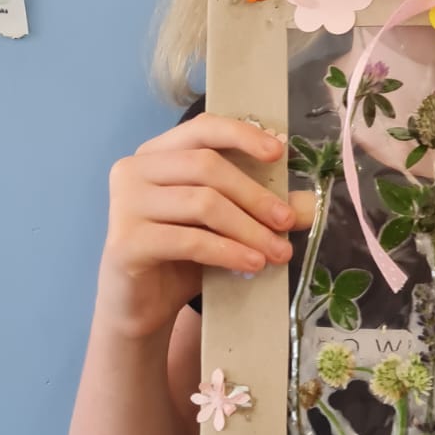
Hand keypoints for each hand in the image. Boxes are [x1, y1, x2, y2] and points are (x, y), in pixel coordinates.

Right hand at [99, 113, 314, 337]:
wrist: (143, 306)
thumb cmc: (182, 257)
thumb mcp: (224, 226)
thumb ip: (259, 208)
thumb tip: (308, 205)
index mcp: (156, 154)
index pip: (201, 129)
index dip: (241, 135)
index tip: (279, 152)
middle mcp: (134, 170)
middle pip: (207, 167)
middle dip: (255, 196)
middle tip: (287, 222)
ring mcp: (125, 205)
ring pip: (202, 204)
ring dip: (249, 228)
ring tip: (278, 252)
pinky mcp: (127, 242)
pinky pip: (190, 240)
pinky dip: (228, 251)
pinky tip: (252, 264)